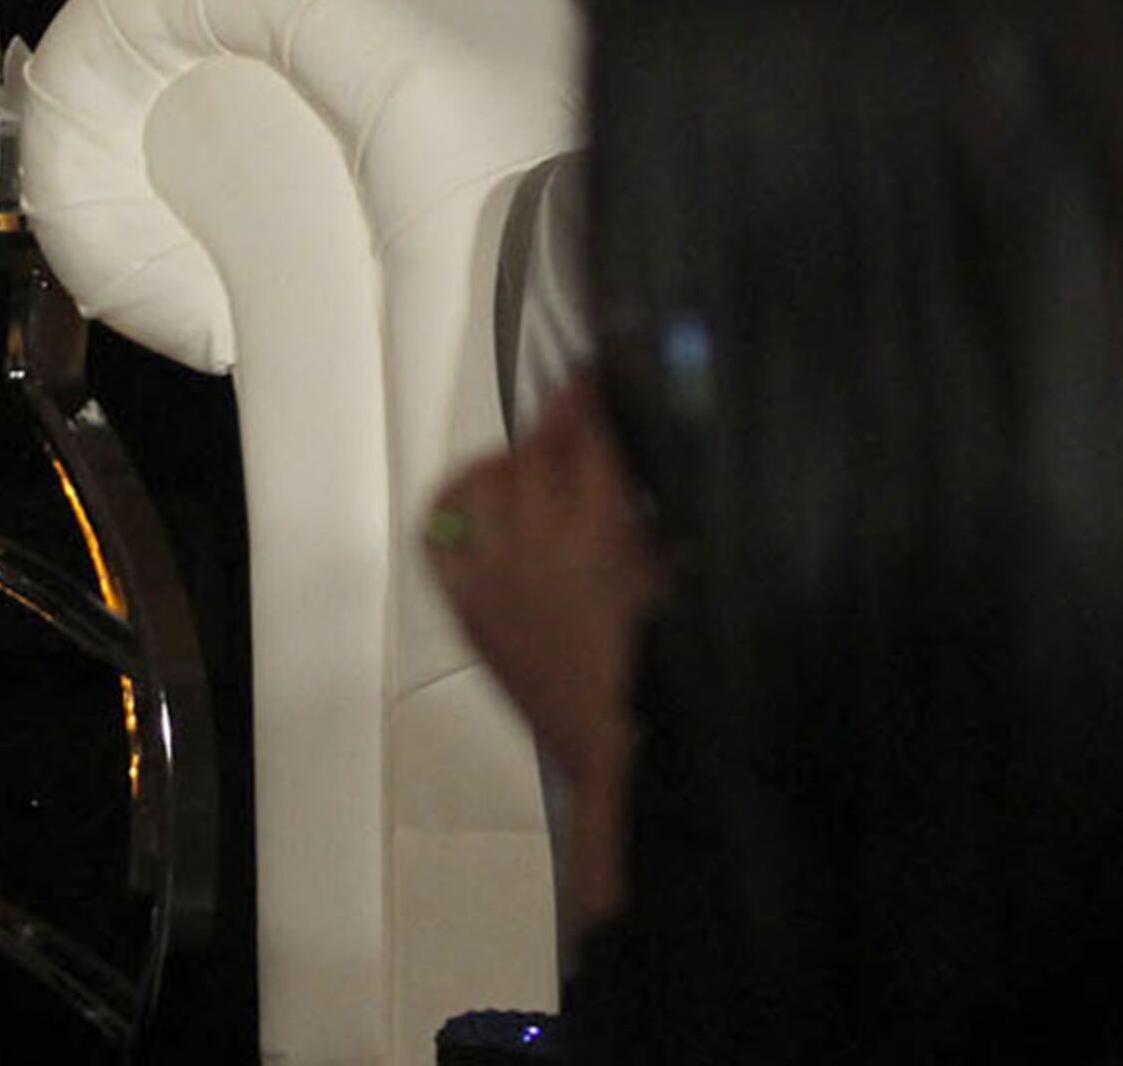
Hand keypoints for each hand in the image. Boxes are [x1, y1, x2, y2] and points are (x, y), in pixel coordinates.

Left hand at [424, 374, 660, 932]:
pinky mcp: (466, 607)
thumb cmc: (664, 669)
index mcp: (601, 534)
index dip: (594, 391)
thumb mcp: (681, 575)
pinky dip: (457, 502)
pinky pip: (441, 533)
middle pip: (538, 449)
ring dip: (515, 458)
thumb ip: (654, 511)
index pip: (590, 434)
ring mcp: (492, 575)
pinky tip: (483, 493)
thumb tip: (638, 458)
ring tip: (540, 456)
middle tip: (581, 401)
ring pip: (486, 482)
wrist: (621, 755)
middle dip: (561, 417)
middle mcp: (535, 544)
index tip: (600, 367)